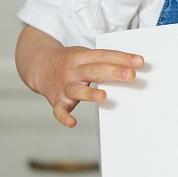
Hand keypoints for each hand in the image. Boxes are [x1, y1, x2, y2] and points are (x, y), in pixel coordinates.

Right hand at [16, 25, 143, 127]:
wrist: (38, 64)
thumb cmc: (69, 61)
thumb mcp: (84, 54)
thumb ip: (104, 62)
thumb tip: (131, 69)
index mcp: (82, 56)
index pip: (104, 56)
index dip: (122, 58)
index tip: (139, 61)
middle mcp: (73, 70)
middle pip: (94, 70)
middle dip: (113, 72)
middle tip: (130, 76)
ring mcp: (64, 85)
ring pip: (76, 89)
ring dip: (89, 93)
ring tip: (103, 96)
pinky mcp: (56, 100)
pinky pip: (59, 110)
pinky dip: (64, 117)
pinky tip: (72, 122)